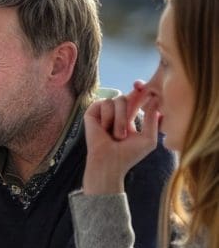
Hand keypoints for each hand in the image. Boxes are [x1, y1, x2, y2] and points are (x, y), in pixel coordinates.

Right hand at [82, 81, 159, 195]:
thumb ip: (153, 118)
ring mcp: (104, 112)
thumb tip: (155, 98)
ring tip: (116, 135)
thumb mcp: (149, 138)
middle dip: (131, 110)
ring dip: (120, 120)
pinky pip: (104, 103)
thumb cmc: (130, 154)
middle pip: (128, 96)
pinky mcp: (92, 112)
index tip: (142, 84)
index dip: (140, 90)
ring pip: (117, 99)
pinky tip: (104, 129)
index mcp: (129, 116)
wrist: (110, 162)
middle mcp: (116, 112)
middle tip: (126, 131)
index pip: (135, 98)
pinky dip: (107, 117)